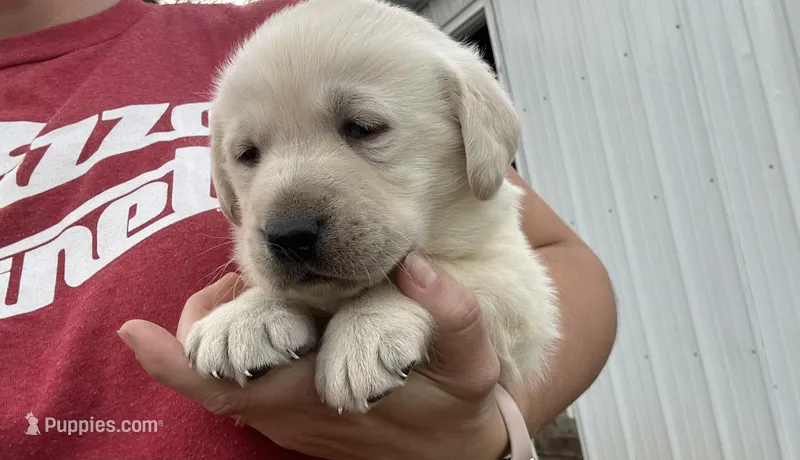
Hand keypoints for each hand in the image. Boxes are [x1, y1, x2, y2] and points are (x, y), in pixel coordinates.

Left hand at [118, 254, 509, 459]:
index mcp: (321, 395)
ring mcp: (291, 419)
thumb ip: (451, 313)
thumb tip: (413, 264)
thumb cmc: (457, 405)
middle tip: (223, 282)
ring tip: (243, 289)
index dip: (180, 360)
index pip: (232, 384)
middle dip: (201, 330)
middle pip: (215, 379)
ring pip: (228, 383)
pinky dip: (238, 351)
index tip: (133, 331)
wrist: (456, 455)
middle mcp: (293, 411)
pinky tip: (263, 318)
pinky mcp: (298, 417)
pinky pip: (248, 387)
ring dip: (220, 337)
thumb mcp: (471, 361)